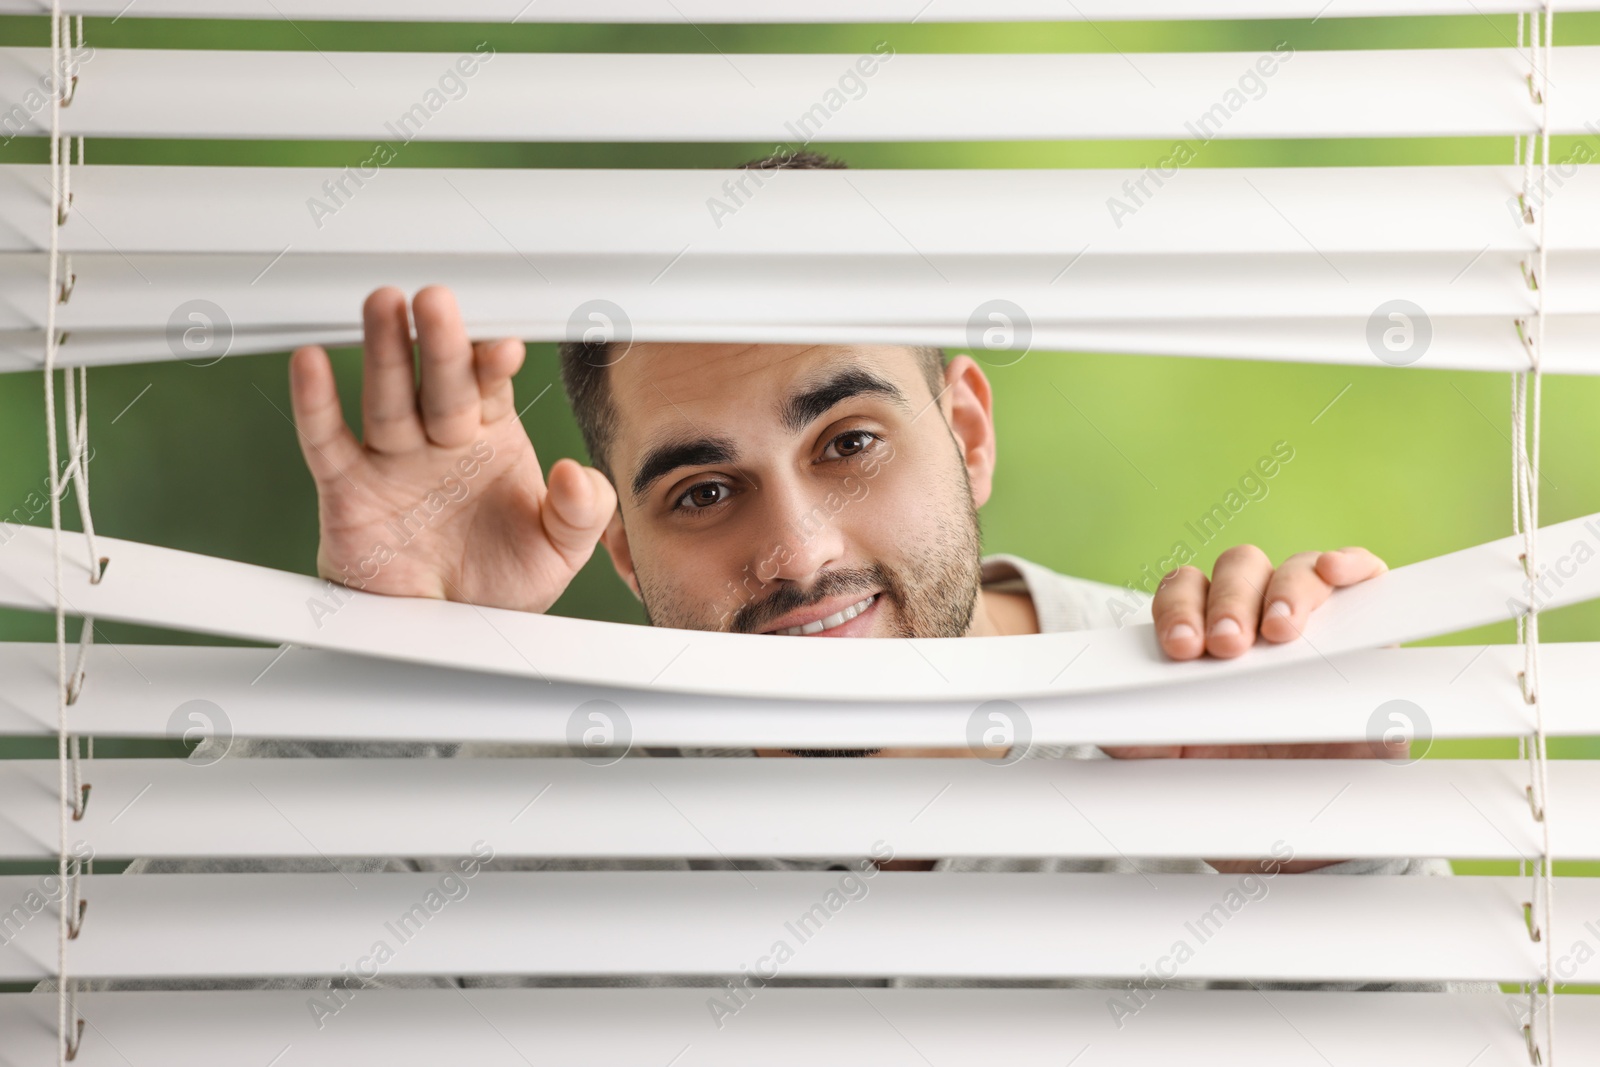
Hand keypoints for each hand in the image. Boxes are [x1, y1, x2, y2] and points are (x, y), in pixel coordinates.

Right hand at [288, 286, 615, 613]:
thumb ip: (581, 511)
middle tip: (436, 301)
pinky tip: (312, 364)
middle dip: (439, 343)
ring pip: (387, 399)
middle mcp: (440, 440)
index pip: (491, 388)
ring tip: (384, 305)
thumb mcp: (560, 550)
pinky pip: (328, 442)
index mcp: (491, 439)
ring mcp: (392, 460)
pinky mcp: (348, 489)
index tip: (504, 349)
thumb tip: (577, 474)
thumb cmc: (501, 584)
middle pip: (438, 383)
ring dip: (383, 352)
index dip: (494, 365)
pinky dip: (316, 404)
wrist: (449, 634)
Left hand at [1104, 545, 1390, 872]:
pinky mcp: (1368, 634)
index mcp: (1203, 639)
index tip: (1180, 649)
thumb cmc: (1233, 794)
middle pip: (1235, 570)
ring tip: (1280, 635)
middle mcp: (1255, 620)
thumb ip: (1133, 734)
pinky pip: (1358, 576)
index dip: (1177, 608)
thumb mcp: (1174, 766)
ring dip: (1283, 592)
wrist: (1303, 846)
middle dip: (1226, 602)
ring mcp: (1312, 622)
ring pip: (1291, 570)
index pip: (1181, 591)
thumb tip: (1090, 716)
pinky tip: (1336, 576)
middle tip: (1225, 647)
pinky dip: (1348, 565)